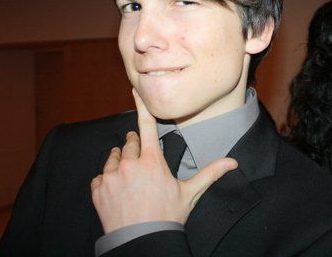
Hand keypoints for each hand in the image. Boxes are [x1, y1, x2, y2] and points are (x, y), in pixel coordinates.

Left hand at [91, 88, 237, 233]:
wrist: (142, 242)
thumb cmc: (167, 217)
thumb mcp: (190, 194)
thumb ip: (210, 174)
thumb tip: (233, 162)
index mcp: (152, 161)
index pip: (146, 127)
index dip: (141, 107)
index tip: (134, 89)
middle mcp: (130, 164)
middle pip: (129, 143)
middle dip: (135, 146)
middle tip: (141, 159)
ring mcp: (111, 176)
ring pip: (113, 159)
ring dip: (120, 162)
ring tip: (128, 175)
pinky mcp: (98, 190)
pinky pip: (100, 177)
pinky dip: (107, 181)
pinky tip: (116, 190)